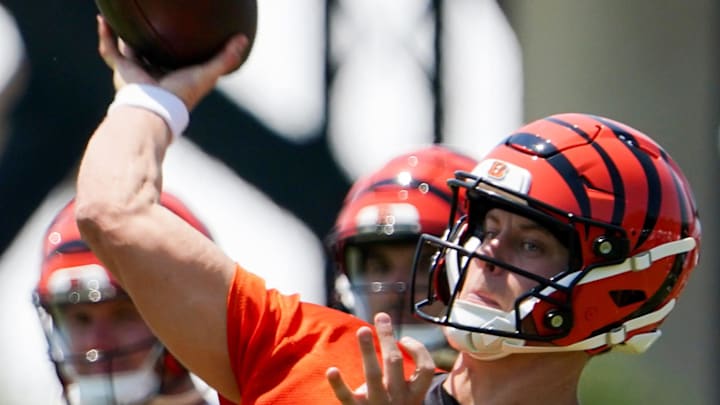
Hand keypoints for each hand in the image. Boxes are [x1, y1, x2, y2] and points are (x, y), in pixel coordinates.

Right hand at [95, 15, 248, 110]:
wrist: (156, 108)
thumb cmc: (183, 95)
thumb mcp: (209, 73)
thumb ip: (226, 57)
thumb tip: (244, 38)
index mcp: (174, 76)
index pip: (175, 59)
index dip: (177, 46)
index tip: (181, 31)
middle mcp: (153, 74)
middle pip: (150, 53)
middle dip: (149, 40)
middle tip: (150, 22)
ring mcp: (136, 72)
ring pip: (128, 49)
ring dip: (124, 34)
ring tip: (122, 17)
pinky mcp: (121, 69)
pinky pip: (109, 49)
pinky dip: (105, 35)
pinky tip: (103, 18)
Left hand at [326, 312, 435, 404]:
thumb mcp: (407, 398)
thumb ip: (404, 377)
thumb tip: (392, 339)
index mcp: (414, 394)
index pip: (425, 367)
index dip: (418, 349)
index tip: (405, 338)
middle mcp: (398, 398)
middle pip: (395, 362)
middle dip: (387, 338)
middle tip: (381, 317)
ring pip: (373, 375)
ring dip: (368, 350)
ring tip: (362, 330)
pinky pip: (347, 398)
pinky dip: (339, 384)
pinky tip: (332, 370)